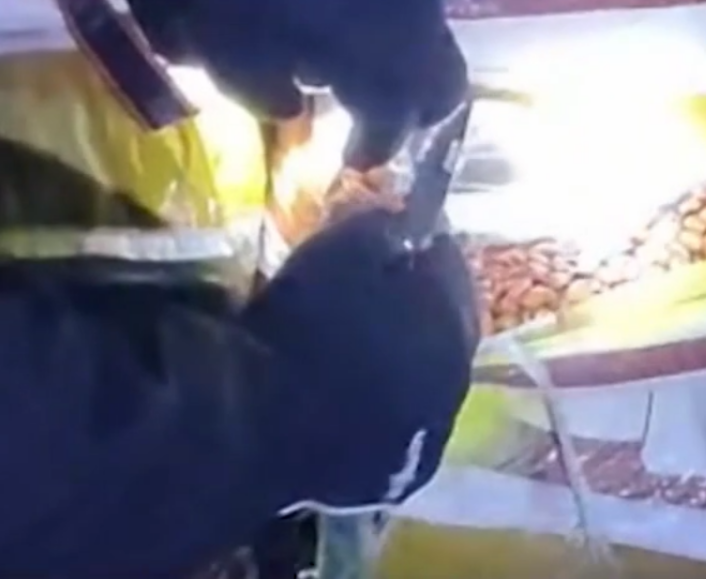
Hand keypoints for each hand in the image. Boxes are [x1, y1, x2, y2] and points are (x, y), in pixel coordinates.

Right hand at [243, 210, 478, 511]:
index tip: (398, 236)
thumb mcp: (345, 246)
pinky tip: (340, 398)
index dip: (425, 251)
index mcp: (454, 328)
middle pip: (442, 332)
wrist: (251, 418)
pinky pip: (390, 430)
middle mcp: (454, 388)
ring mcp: (423, 441)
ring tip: (354, 347)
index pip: (453, 273)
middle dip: (417, 308)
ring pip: (418, 386)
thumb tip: (404, 225)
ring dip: (397, 363)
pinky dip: (375, 410)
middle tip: (376, 290)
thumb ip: (388, 228)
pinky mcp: (386, 481)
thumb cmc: (299, 323)